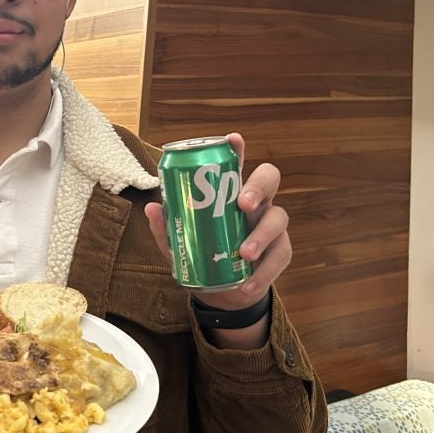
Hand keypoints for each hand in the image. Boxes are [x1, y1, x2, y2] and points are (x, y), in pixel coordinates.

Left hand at [145, 133, 291, 311]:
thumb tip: (152, 208)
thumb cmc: (200, 257)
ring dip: (261, 236)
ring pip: (278, 218)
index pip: (235, 164)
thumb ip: (166, 228)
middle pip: (269, 179)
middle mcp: (255, 203)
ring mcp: (270, 225)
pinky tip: (248, 284)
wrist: (221, 293)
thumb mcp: (179, 245)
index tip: (234, 139)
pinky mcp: (280, 251)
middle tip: (242, 204)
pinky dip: (264, 272)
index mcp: (230, 193)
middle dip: (258, 187)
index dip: (237, 149)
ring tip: (244, 254)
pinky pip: (280, 255)